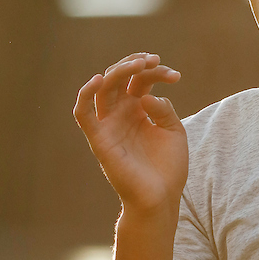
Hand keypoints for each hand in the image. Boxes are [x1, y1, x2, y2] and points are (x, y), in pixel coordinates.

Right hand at [73, 52, 187, 217]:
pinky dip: (85, 94)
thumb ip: (163, 110)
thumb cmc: (168, 168)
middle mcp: (121, 113)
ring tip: (139, 64)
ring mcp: (109, 124)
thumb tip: (146, 97)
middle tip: (156, 61)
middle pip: (121, 78)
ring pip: (103, 88)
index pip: (140, 80)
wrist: (160, 198)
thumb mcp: (174, 132)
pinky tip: (99, 79)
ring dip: (119, 71)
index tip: (175, 75)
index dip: (156, 72)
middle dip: (137, 65)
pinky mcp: (99, 139)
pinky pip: (83, 113)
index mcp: (139, 110)